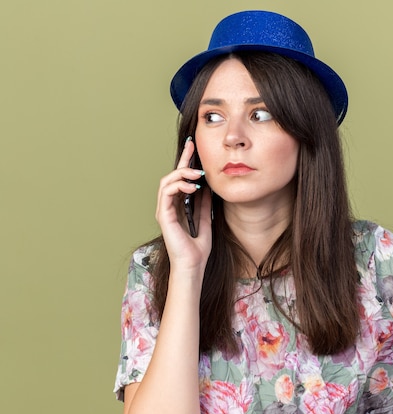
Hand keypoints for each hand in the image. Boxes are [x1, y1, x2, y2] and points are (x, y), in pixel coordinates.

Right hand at [155, 138, 212, 269]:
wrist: (193, 266)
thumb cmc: (197, 250)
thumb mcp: (205, 220)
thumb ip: (203, 204)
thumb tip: (207, 187)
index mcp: (177, 206)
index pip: (181, 180)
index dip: (186, 162)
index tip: (193, 147)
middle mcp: (168, 206)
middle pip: (172, 176)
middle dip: (183, 159)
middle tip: (193, 146)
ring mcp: (164, 210)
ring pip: (167, 181)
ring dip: (182, 173)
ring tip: (198, 173)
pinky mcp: (163, 216)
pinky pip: (166, 193)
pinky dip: (179, 186)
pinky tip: (193, 187)